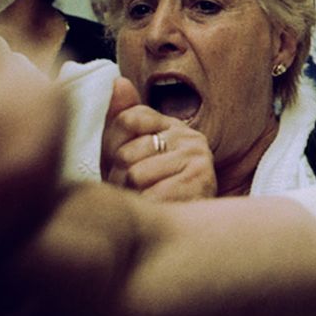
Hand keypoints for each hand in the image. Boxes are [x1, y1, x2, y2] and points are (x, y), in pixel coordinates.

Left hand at [101, 79, 215, 201]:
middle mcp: (189, 136)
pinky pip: (153, 194)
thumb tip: (117, 82)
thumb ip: (122, 120)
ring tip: (145, 200)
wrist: (182, 233)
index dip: (113, 147)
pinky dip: (148, 208)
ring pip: (137, 174)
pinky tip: (158, 210)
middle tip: (133, 191)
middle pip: (127, 151)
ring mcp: (197, 157)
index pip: (127, 120)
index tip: (121, 164)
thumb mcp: (130, 156)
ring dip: (133, 195)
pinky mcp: (201, 181)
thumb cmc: (150, 192)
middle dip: (120, 178)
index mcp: (170, 125)